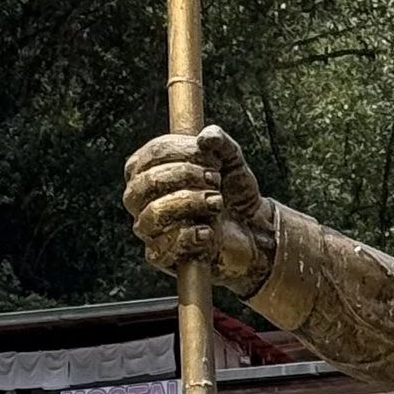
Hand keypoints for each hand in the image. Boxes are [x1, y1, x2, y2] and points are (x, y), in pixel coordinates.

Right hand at [122, 126, 273, 285]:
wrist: (253, 229)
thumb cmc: (233, 192)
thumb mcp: (231, 161)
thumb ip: (220, 142)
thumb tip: (205, 137)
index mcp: (147, 170)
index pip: (152, 154)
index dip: (182, 152)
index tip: (212, 157)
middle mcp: (140, 199)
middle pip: (146, 183)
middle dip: (185, 177)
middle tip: (216, 179)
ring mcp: (149, 228)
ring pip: (152, 214)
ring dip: (189, 204)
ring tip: (216, 203)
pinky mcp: (161, 256)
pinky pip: (162, 248)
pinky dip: (188, 237)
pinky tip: (207, 232)